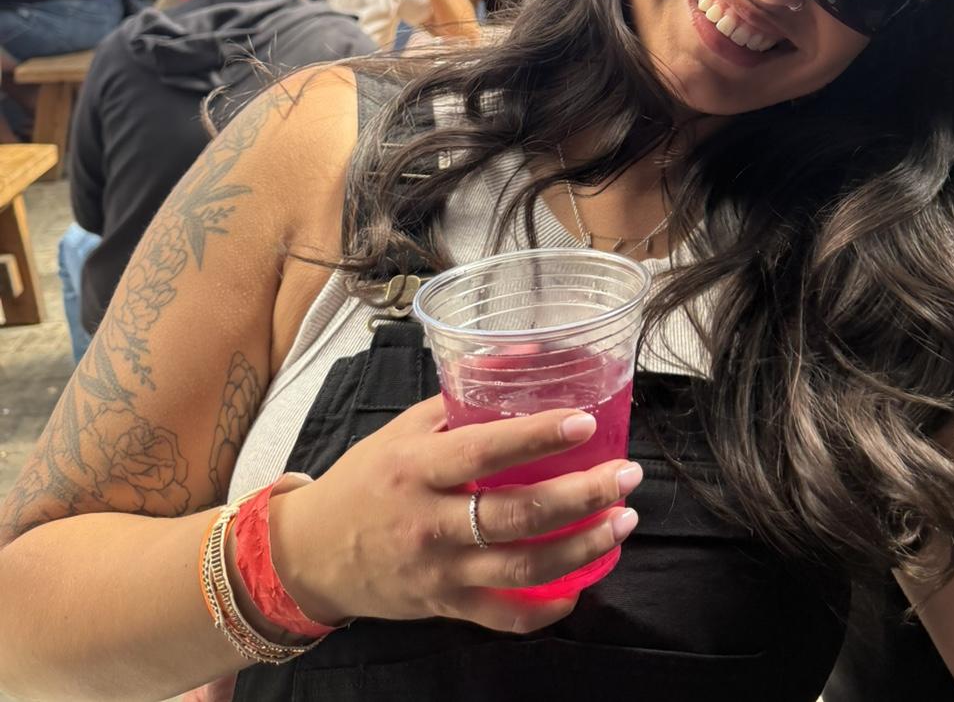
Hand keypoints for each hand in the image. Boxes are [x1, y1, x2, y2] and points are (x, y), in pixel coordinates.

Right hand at [270, 395, 639, 633]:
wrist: (309, 554)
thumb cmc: (366, 478)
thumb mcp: (404, 428)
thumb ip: (462, 398)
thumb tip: (524, 354)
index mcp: (417, 467)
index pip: (484, 451)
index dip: (537, 437)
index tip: (585, 424)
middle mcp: (429, 521)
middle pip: (517, 514)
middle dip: (582, 496)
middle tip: (627, 477)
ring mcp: (438, 570)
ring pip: (521, 566)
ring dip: (582, 546)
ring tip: (622, 522)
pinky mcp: (443, 606)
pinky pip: (503, 616)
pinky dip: (546, 607)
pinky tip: (581, 585)